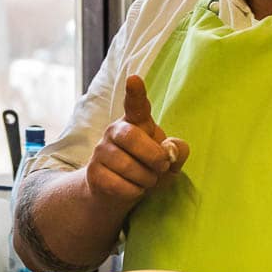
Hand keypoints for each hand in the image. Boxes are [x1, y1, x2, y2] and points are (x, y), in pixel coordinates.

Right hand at [85, 75, 189, 203]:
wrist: (118, 192)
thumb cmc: (148, 168)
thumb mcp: (170, 160)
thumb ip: (177, 150)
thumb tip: (169, 149)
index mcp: (136, 122)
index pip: (135, 104)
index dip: (135, 92)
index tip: (134, 79)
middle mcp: (115, 131)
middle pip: (131, 137)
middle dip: (153, 156)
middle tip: (162, 167)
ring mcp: (101, 151)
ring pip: (128, 167)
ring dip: (146, 180)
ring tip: (147, 180)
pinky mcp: (93, 173)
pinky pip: (120, 186)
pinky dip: (134, 192)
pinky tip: (132, 188)